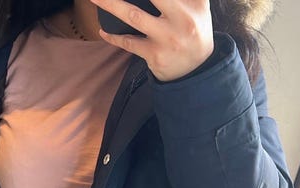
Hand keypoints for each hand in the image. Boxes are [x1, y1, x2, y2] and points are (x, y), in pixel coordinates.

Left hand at [89, 0, 213, 82]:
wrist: (196, 69)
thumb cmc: (192, 30)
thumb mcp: (197, 6)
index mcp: (194, 2)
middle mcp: (183, 18)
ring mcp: (167, 38)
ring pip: (133, 15)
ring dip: (110, 4)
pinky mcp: (155, 54)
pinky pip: (128, 43)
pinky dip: (113, 37)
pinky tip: (103, 31)